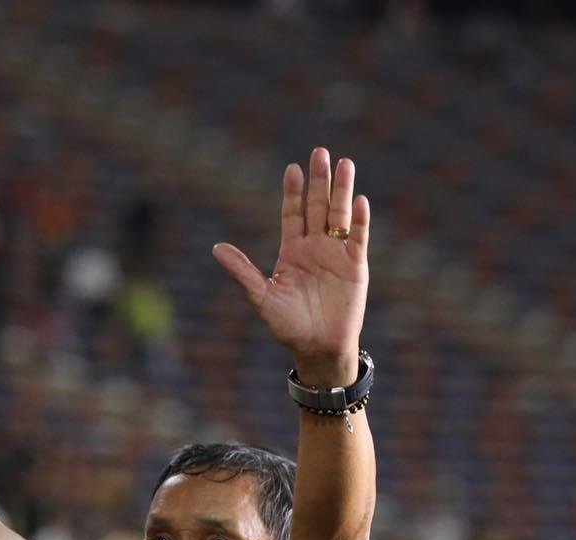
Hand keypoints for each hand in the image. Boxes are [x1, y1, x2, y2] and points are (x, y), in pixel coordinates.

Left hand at [213, 148, 369, 380]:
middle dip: (318, 181)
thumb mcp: (262, 297)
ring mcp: (336, 255)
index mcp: (292, 251)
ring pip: (339, 215)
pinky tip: (359, 201)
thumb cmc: (288, 326)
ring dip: (342, 191)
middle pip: (318, 207)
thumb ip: (242, 271)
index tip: (292, 168)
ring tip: (345, 164)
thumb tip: (216, 248)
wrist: (317, 349)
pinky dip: (359, 220)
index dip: (293, 192)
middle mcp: (315, 247)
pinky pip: (358, 238)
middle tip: (319, 153)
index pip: (292, 213)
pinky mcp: (356, 266)